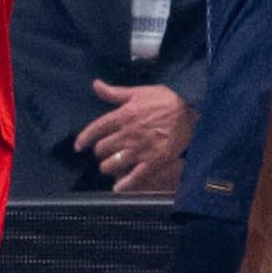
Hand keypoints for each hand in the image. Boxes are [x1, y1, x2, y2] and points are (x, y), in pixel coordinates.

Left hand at [74, 81, 194, 190]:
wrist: (192, 110)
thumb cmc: (164, 99)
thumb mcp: (138, 93)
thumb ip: (114, 92)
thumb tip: (95, 84)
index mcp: (122, 116)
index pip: (95, 130)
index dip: (84, 139)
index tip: (79, 146)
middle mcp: (127, 135)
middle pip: (101, 149)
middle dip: (100, 151)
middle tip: (105, 151)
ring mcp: (140, 150)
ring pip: (112, 164)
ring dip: (109, 166)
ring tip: (112, 165)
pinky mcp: (153, 162)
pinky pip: (134, 177)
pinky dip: (125, 185)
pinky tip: (119, 188)